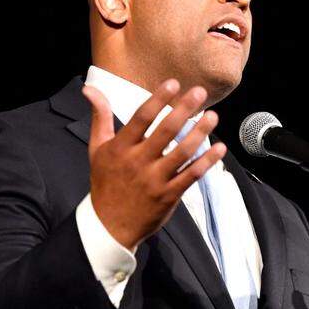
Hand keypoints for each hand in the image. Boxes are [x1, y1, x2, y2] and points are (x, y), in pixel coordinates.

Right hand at [83, 80, 226, 249]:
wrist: (110, 225)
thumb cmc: (105, 183)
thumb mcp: (97, 149)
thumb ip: (100, 117)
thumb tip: (90, 89)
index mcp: (121, 148)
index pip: (141, 118)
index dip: (158, 99)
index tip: (174, 83)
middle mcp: (138, 162)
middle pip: (165, 131)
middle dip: (184, 109)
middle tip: (200, 92)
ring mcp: (155, 180)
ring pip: (182, 152)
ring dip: (200, 132)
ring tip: (212, 117)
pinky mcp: (169, 195)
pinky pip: (191, 175)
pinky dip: (207, 161)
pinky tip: (219, 148)